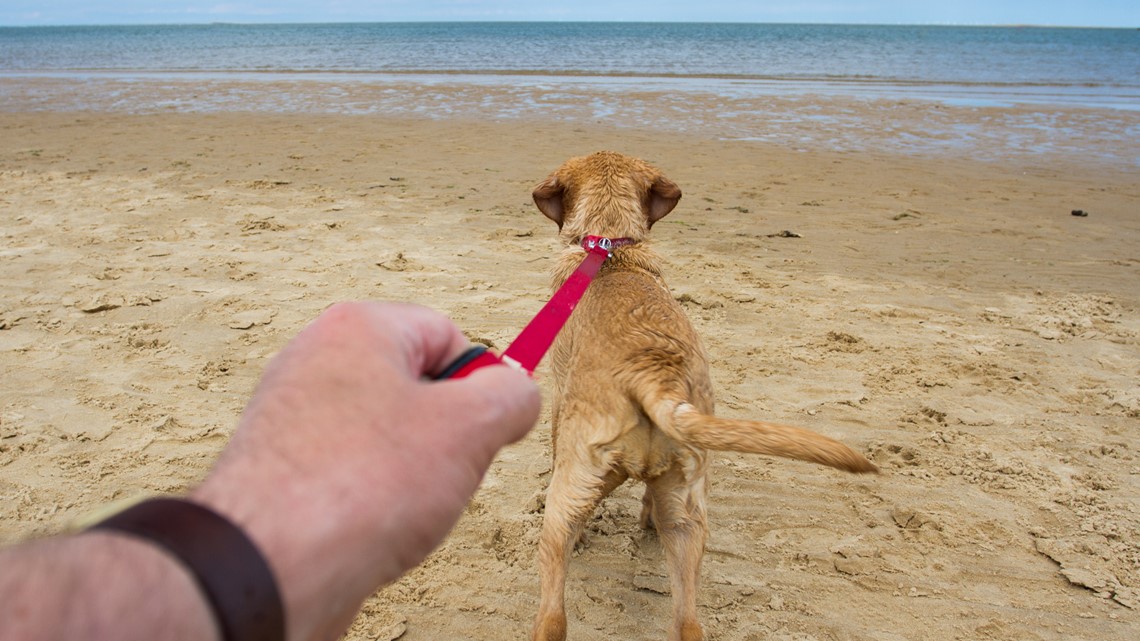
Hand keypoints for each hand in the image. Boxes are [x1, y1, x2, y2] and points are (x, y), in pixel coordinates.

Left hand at [191, 302, 540, 640]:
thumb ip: (510, 396)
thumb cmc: (359, 485)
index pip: (447, 334)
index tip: (486, 426)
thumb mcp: (469, 427)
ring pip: (386, 436)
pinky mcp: (283, 471)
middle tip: (444, 469)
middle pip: (416, 385)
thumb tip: (517, 394)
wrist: (269, 567)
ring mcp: (293, 418)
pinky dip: (374, 500)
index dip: (479, 383)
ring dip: (412, 473)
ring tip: (403, 506)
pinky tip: (373, 527)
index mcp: (358, 329)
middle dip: (444, 433)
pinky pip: (353, 474)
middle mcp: (316, 362)